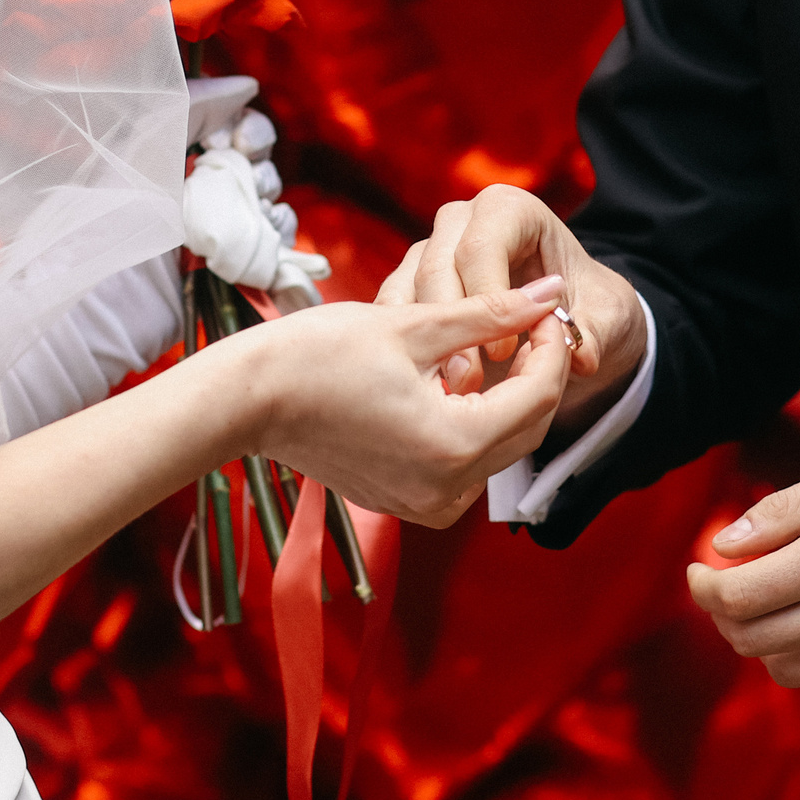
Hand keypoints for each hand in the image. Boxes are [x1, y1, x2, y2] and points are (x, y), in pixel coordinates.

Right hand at [228, 276, 571, 526]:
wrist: (249, 400)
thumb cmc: (320, 355)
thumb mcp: (415, 324)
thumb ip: (491, 312)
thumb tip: (549, 296)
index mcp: (456, 445)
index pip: (539, 396)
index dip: (551, 346)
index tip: (543, 308)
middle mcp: (448, 490)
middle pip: (526, 429)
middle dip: (536, 374)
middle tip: (527, 323)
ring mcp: (425, 504)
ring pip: (499, 449)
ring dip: (506, 401)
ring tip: (494, 347)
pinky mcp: (405, 501)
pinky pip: (464, 466)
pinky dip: (473, 425)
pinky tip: (459, 382)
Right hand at [375, 184, 645, 439]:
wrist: (563, 315)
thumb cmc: (590, 303)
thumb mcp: (605, 315)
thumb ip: (593, 332)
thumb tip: (584, 356)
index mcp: (508, 210)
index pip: (482, 247)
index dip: (491, 301)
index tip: (506, 352)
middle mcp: (461, 223)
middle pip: (437, 269)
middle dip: (454, 330)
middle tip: (470, 381)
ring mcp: (428, 253)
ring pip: (408, 293)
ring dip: (424, 346)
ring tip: (451, 391)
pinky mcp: (408, 287)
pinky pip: (391, 317)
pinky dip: (406, 354)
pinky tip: (426, 391)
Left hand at [687, 448, 799, 703]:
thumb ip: (785, 510)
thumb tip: (723, 543)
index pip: (740, 597)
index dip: (704, 587)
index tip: (701, 570)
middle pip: (754, 640)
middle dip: (728, 614)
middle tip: (734, 586)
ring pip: (787, 670)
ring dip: (770, 638)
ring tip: (788, 600)